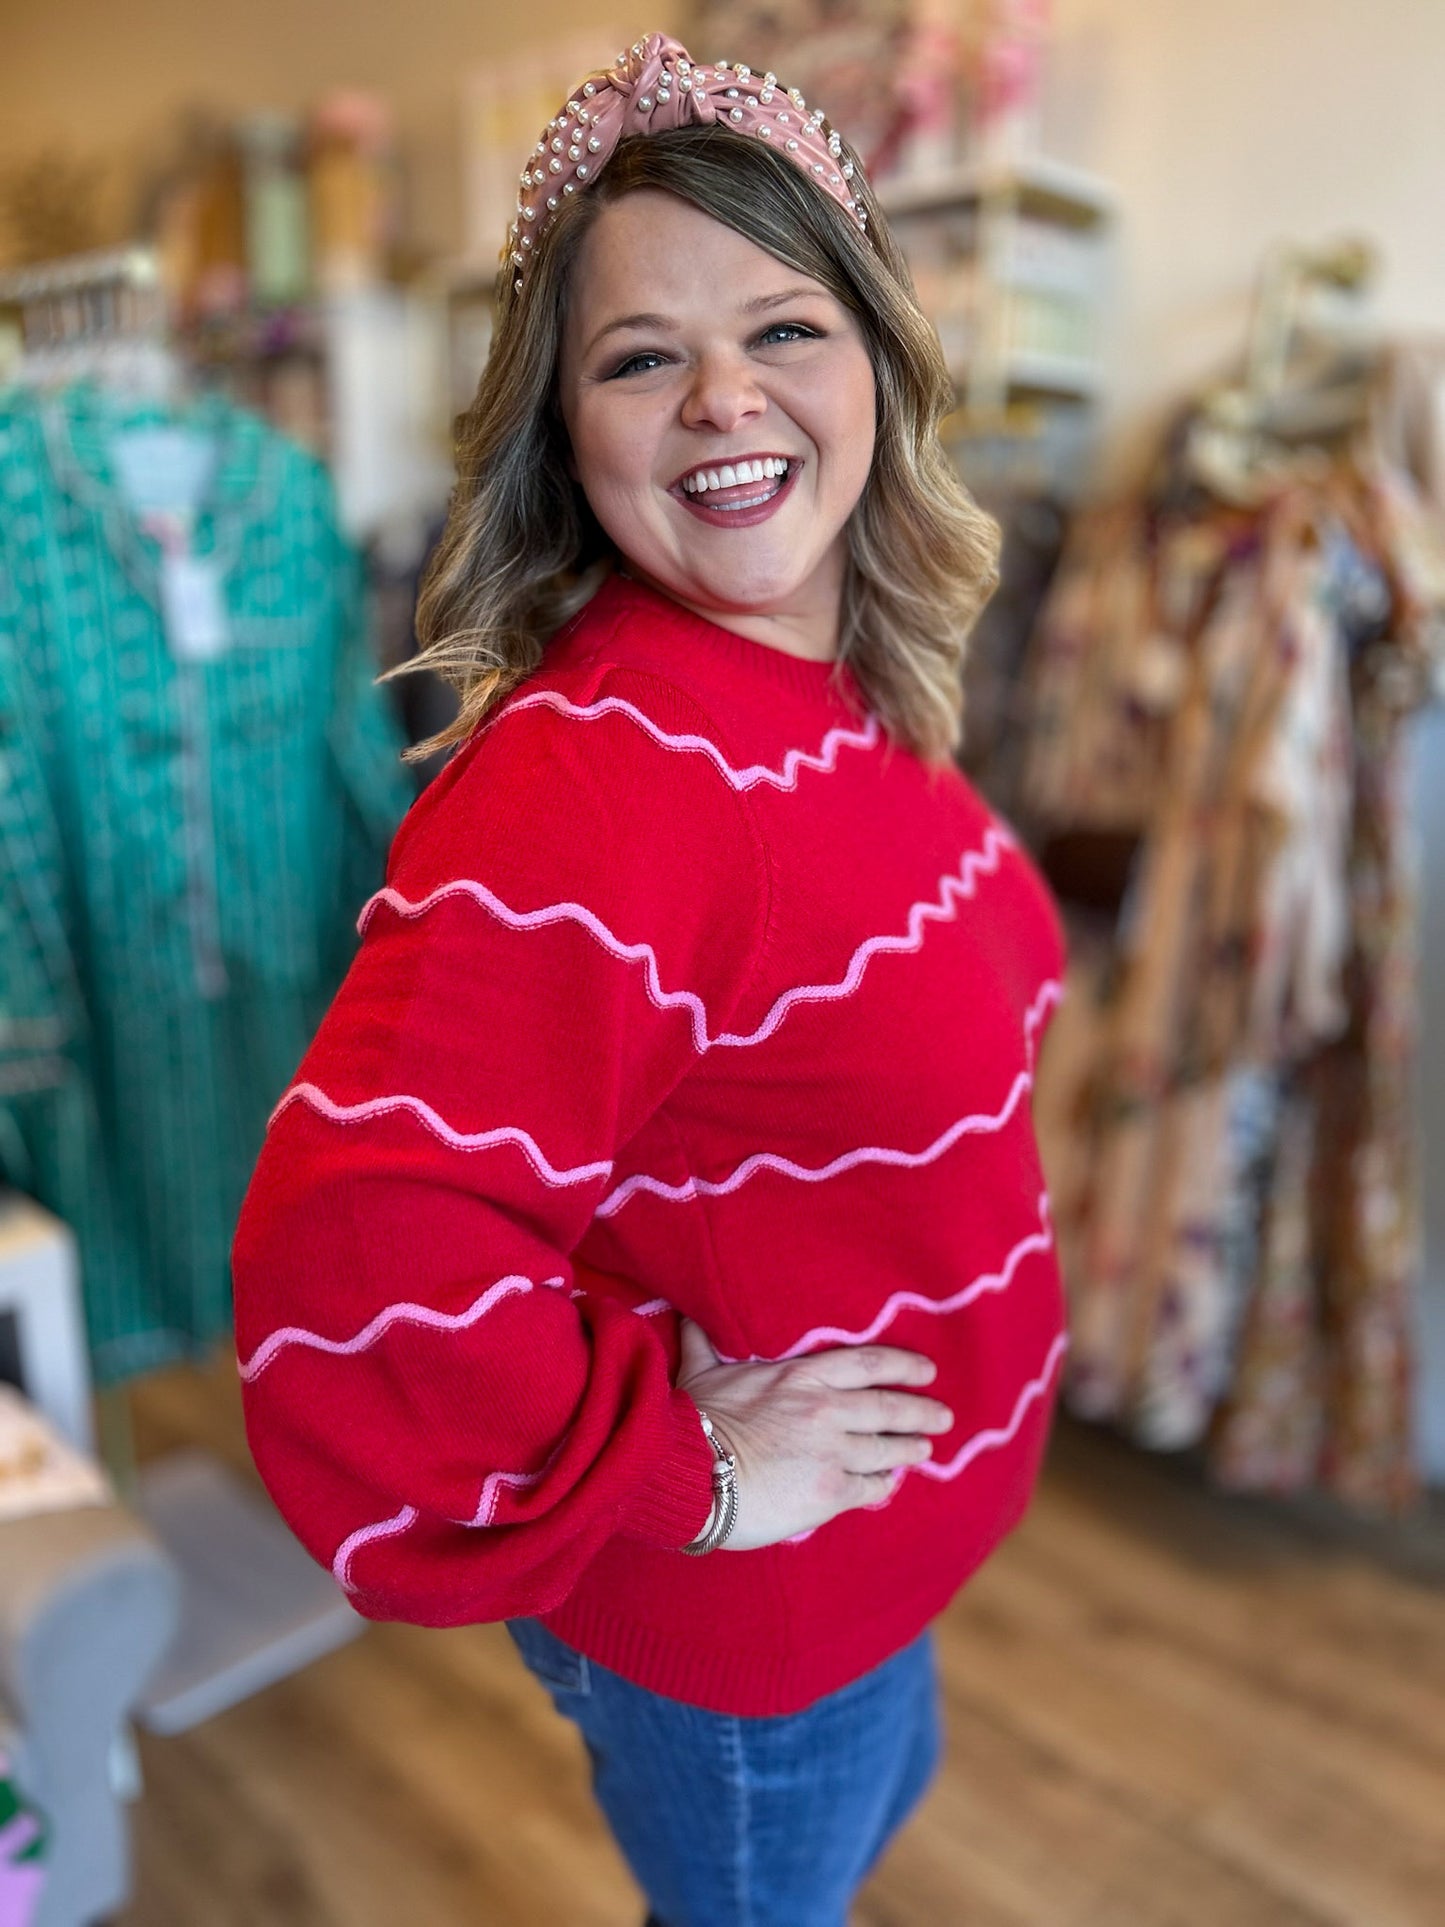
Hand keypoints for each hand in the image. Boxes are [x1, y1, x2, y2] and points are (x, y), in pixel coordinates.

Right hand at [676, 1318, 952, 1549]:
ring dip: (911, 1449)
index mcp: (802, 1376)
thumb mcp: (702, 1373)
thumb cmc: (693, 1421)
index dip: (904, 1366)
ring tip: (924, 1450)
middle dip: (922, 1411)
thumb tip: (687, 1317)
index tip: (927, 1370)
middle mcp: (827, 1410)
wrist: (690, 1474)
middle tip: (944, 1415)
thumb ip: (705, 1346)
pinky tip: (891, 1484)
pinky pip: (871, 1487)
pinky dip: (885, 1484)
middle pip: (890, 1407)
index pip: (870, 1364)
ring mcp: (833, 1451)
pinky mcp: (831, 1492)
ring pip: (888, 1449)